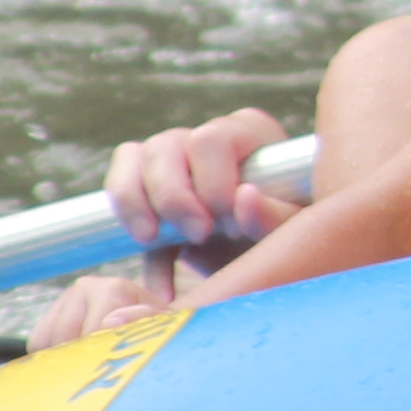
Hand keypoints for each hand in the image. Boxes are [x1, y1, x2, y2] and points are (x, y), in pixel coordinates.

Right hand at [28, 107, 294, 337]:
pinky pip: (120, 188)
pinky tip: (158, 278)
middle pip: (165, 145)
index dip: (212, 184)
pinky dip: (129, 228)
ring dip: (138, 205)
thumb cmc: (285, 235)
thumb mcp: (291, 229)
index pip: (211, 139)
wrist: (265, 262)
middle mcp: (204, 136)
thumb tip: (245, 195)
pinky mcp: (147, 183)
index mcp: (248, 132)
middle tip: (199, 235)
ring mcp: (172, 154)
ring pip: (133, 158)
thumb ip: (274, 216)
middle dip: (175, 198)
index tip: (230, 227)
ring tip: (155, 242)